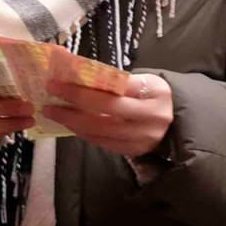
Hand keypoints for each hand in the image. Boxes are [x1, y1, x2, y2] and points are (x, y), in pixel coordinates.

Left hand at [46, 72, 173, 158]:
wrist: (176, 119)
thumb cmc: (152, 94)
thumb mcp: (142, 80)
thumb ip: (114, 80)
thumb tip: (74, 74)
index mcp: (154, 92)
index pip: (113, 88)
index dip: (83, 87)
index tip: (57, 83)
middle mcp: (152, 117)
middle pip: (105, 111)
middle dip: (73, 105)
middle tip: (49, 100)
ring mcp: (144, 137)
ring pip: (102, 131)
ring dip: (74, 122)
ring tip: (54, 113)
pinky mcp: (136, 151)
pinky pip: (104, 143)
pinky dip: (85, 133)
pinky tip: (71, 125)